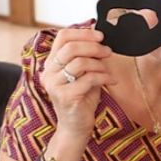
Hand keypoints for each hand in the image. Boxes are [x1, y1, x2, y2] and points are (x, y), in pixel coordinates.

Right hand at [40, 25, 112, 160]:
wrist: (76, 128)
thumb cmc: (81, 100)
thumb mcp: (83, 74)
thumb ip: (86, 57)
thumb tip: (100, 39)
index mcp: (51, 63)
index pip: (62, 37)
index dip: (83, 33)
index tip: (100, 36)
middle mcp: (49, 73)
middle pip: (71, 47)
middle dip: (93, 47)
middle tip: (107, 52)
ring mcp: (55, 85)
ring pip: (79, 63)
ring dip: (99, 64)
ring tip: (108, 69)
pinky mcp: (66, 97)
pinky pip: (88, 79)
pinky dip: (103, 77)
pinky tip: (111, 81)